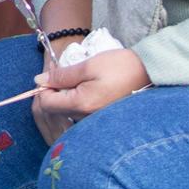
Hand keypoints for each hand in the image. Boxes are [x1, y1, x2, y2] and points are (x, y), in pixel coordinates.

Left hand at [32, 48, 148, 134]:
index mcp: (82, 105)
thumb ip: (62, 75)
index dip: (43, 89)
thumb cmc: (120, 66)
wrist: (149, 73)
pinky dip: (74, 103)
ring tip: (73, 80)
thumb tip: (39, 80)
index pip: (46, 104)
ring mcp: (94, 122)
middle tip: (60, 75)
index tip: (52, 76)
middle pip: (55, 111)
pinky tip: (82, 90)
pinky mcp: (100, 120)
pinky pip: (78, 115)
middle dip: (52, 93)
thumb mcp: (88, 65)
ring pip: (66, 114)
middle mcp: (86, 119)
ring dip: (63, 98)